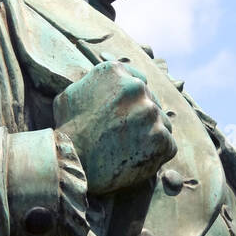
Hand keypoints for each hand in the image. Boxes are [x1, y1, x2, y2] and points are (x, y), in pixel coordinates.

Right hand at [53, 59, 176, 195]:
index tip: (125, 115)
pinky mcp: (161, 138)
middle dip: (141, 118)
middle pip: (151, 102)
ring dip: (151, 135)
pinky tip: (137, 160)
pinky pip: (168, 145)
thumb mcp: (70, 94)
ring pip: (162, 123)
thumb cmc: (67, 131)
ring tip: (129, 150)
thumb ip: (91, 83)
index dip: (132, 101)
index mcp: (116, 72)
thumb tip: (101, 83)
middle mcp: (137, 87)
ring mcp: (151, 113)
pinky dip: (157, 154)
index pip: (138, 82)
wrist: (72, 163)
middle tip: (124, 137)